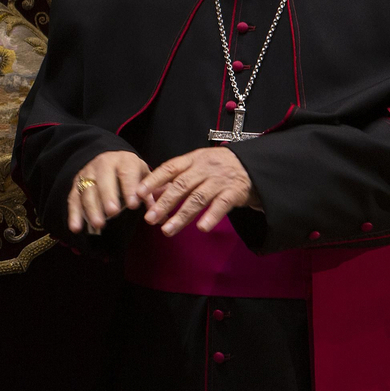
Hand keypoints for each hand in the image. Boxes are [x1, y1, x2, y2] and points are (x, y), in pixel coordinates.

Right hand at [66, 150, 149, 234]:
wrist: (109, 158)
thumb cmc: (130, 172)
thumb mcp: (143, 177)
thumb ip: (150, 195)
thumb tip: (160, 216)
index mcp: (124, 160)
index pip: (127, 173)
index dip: (129, 188)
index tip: (133, 205)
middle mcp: (103, 164)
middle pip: (104, 179)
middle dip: (108, 196)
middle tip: (113, 212)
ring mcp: (88, 173)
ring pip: (88, 190)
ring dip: (92, 208)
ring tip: (99, 224)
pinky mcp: (77, 185)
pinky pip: (73, 199)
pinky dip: (74, 214)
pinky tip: (76, 228)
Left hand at [139, 147, 260, 235]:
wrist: (251, 165)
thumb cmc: (217, 168)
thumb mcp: (195, 167)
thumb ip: (175, 180)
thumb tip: (150, 194)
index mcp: (192, 160)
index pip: (169, 168)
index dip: (153, 180)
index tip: (138, 193)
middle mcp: (204, 168)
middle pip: (181, 185)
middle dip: (164, 203)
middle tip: (150, 219)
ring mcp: (220, 179)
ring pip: (198, 198)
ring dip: (182, 216)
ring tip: (167, 230)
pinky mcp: (235, 192)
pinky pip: (222, 205)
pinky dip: (211, 216)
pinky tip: (201, 228)